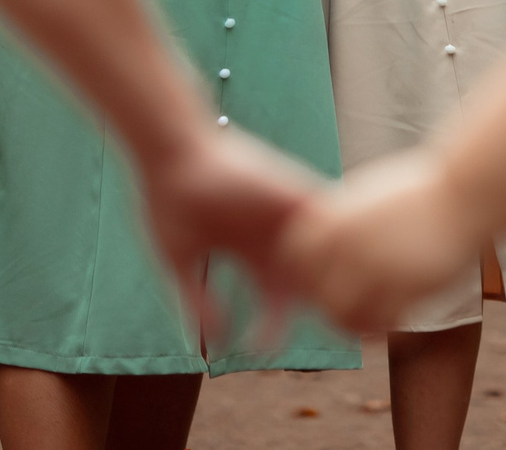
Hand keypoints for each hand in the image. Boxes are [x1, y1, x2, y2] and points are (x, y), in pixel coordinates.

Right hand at [138, 129, 320, 331]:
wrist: (171, 151)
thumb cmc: (168, 202)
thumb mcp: (180, 260)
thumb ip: (197, 301)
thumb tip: (216, 345)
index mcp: (248, 253)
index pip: (275, 301)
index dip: (272, 329)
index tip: (262, 353)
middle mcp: (272, 234)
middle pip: (307, 281)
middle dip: (314, 308)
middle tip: (310, 333)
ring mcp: (285, 212)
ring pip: (325, 250)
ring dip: (329, 277)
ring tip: (324, 304)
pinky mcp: (293, 191)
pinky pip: (332, 217)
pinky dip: (336, 240)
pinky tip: (331, 267)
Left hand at [279, 148, 481, 333]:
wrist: (466, 194)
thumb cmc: (420, 191)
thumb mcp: (370, 194)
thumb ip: (341, 219)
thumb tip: (317, 242)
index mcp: (335, 217)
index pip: (295, 255)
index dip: (304, 269)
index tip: (319, 276)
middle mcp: (348, 244)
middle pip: (315, 290)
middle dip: (326, 300)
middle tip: (343, 305)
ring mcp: (376, 269)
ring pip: (342, 315)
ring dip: (350, 322)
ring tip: (365, 322)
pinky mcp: (405, 290)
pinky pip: (376, 325)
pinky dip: (378, 330)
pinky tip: (389, 324)